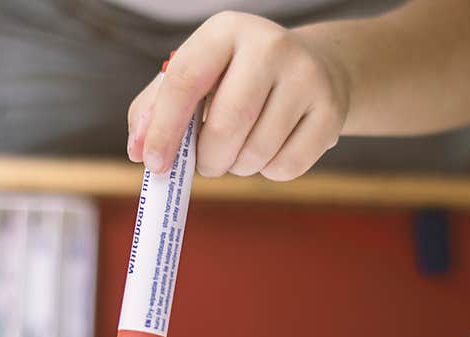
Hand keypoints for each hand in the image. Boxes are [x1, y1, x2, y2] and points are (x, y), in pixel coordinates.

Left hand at [127, 11, 350, 180]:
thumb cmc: (237, 79)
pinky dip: (268, 172)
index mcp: (225, 31)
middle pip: (226, 125)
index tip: (154, 164)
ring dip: (238, 166)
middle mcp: (270, 46)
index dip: (164, 128)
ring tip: (241, 149)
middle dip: (207, 159)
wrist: (316, 68)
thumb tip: (139, 151)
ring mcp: (307, 77)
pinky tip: (271, 149)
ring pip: (256, 153)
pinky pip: (286, 167)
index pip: (185, 80)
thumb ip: (155, 110)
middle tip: (205, 164)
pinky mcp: (331, 112)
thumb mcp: (195, 77)